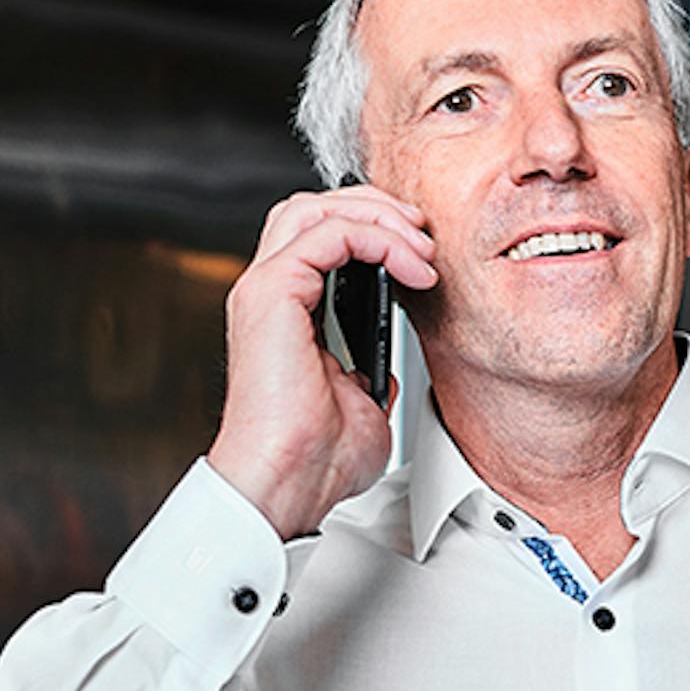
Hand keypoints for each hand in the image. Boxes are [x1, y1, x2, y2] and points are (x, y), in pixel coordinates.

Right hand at [207, 187, 437, 537]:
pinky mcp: (270, 293)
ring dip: (379, 217)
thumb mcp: (362, 403)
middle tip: (424, 234)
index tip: (423, 253)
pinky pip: (328, 233)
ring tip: (421, 248)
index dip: (374, 228)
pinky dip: (376, 239)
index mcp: (287, 313)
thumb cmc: (314, 458)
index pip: (321, 236)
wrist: (289, 483)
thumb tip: (390, 365)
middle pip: (315, 207)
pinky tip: (409, 267)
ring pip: (316, 208)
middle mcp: (270, 294)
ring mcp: (265, 290)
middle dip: (377, 208)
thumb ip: (370, 372)